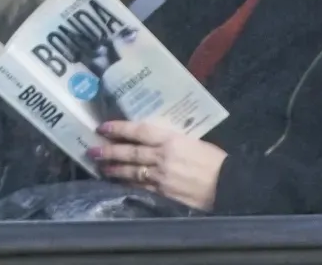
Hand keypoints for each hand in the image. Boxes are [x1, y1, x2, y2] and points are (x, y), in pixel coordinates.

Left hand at [89, 121, 227, 211]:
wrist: (230, 184)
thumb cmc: (215, 161)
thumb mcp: (193, 141)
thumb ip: (171, 140)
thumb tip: (152, 139)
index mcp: (171, 139)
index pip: (139, 131)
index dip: (119, 128)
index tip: (103, 126)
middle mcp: (162, 156)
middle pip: (130, 151)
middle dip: (109, 149)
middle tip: (92, 148)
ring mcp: (161, 177)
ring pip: (131, 171)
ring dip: (114, 168)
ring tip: (101, 165)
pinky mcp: (164, 194)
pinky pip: (141, 188)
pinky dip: (128, 184)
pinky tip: (118, 182)